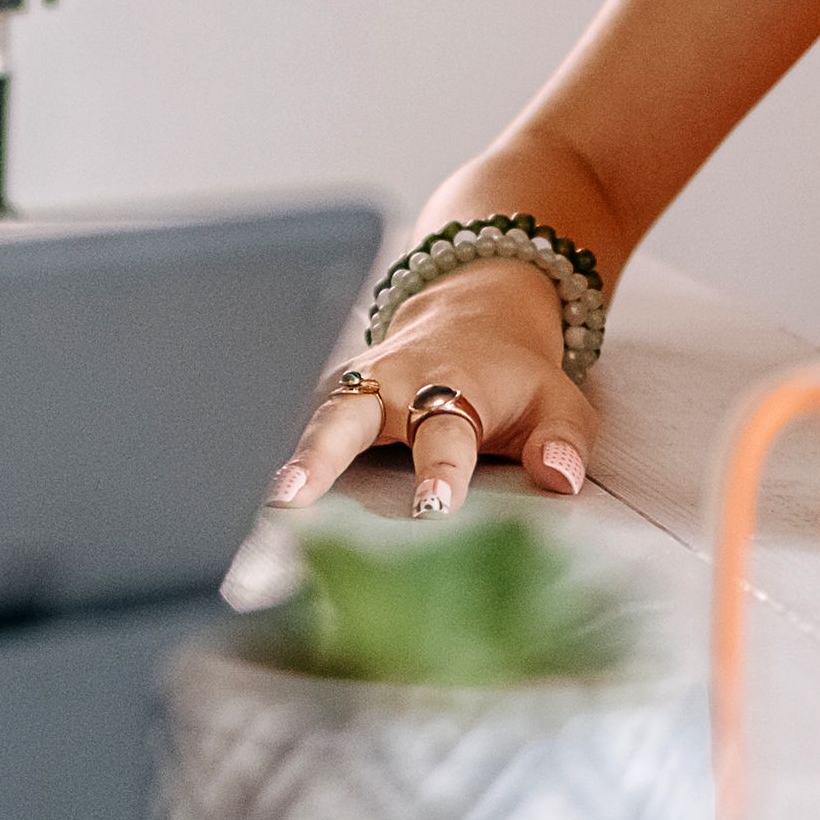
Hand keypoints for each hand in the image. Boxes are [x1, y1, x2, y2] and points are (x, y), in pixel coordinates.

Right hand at [262, 268, 594, 516]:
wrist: (477, 312)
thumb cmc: (517, 378)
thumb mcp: (560, 402)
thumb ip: (563, 441)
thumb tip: (561, 478)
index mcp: (456, 386)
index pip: (445, 432)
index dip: (439, 470)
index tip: (431, 507)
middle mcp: (396, 383)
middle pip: (352, 415)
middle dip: (324, 455)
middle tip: (293, 496)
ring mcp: (359, 385)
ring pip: (316, 416)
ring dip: (289, 455)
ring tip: (262, 500)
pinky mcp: (336, 394)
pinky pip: (306, 420)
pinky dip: (282, 451)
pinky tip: (256, 493)